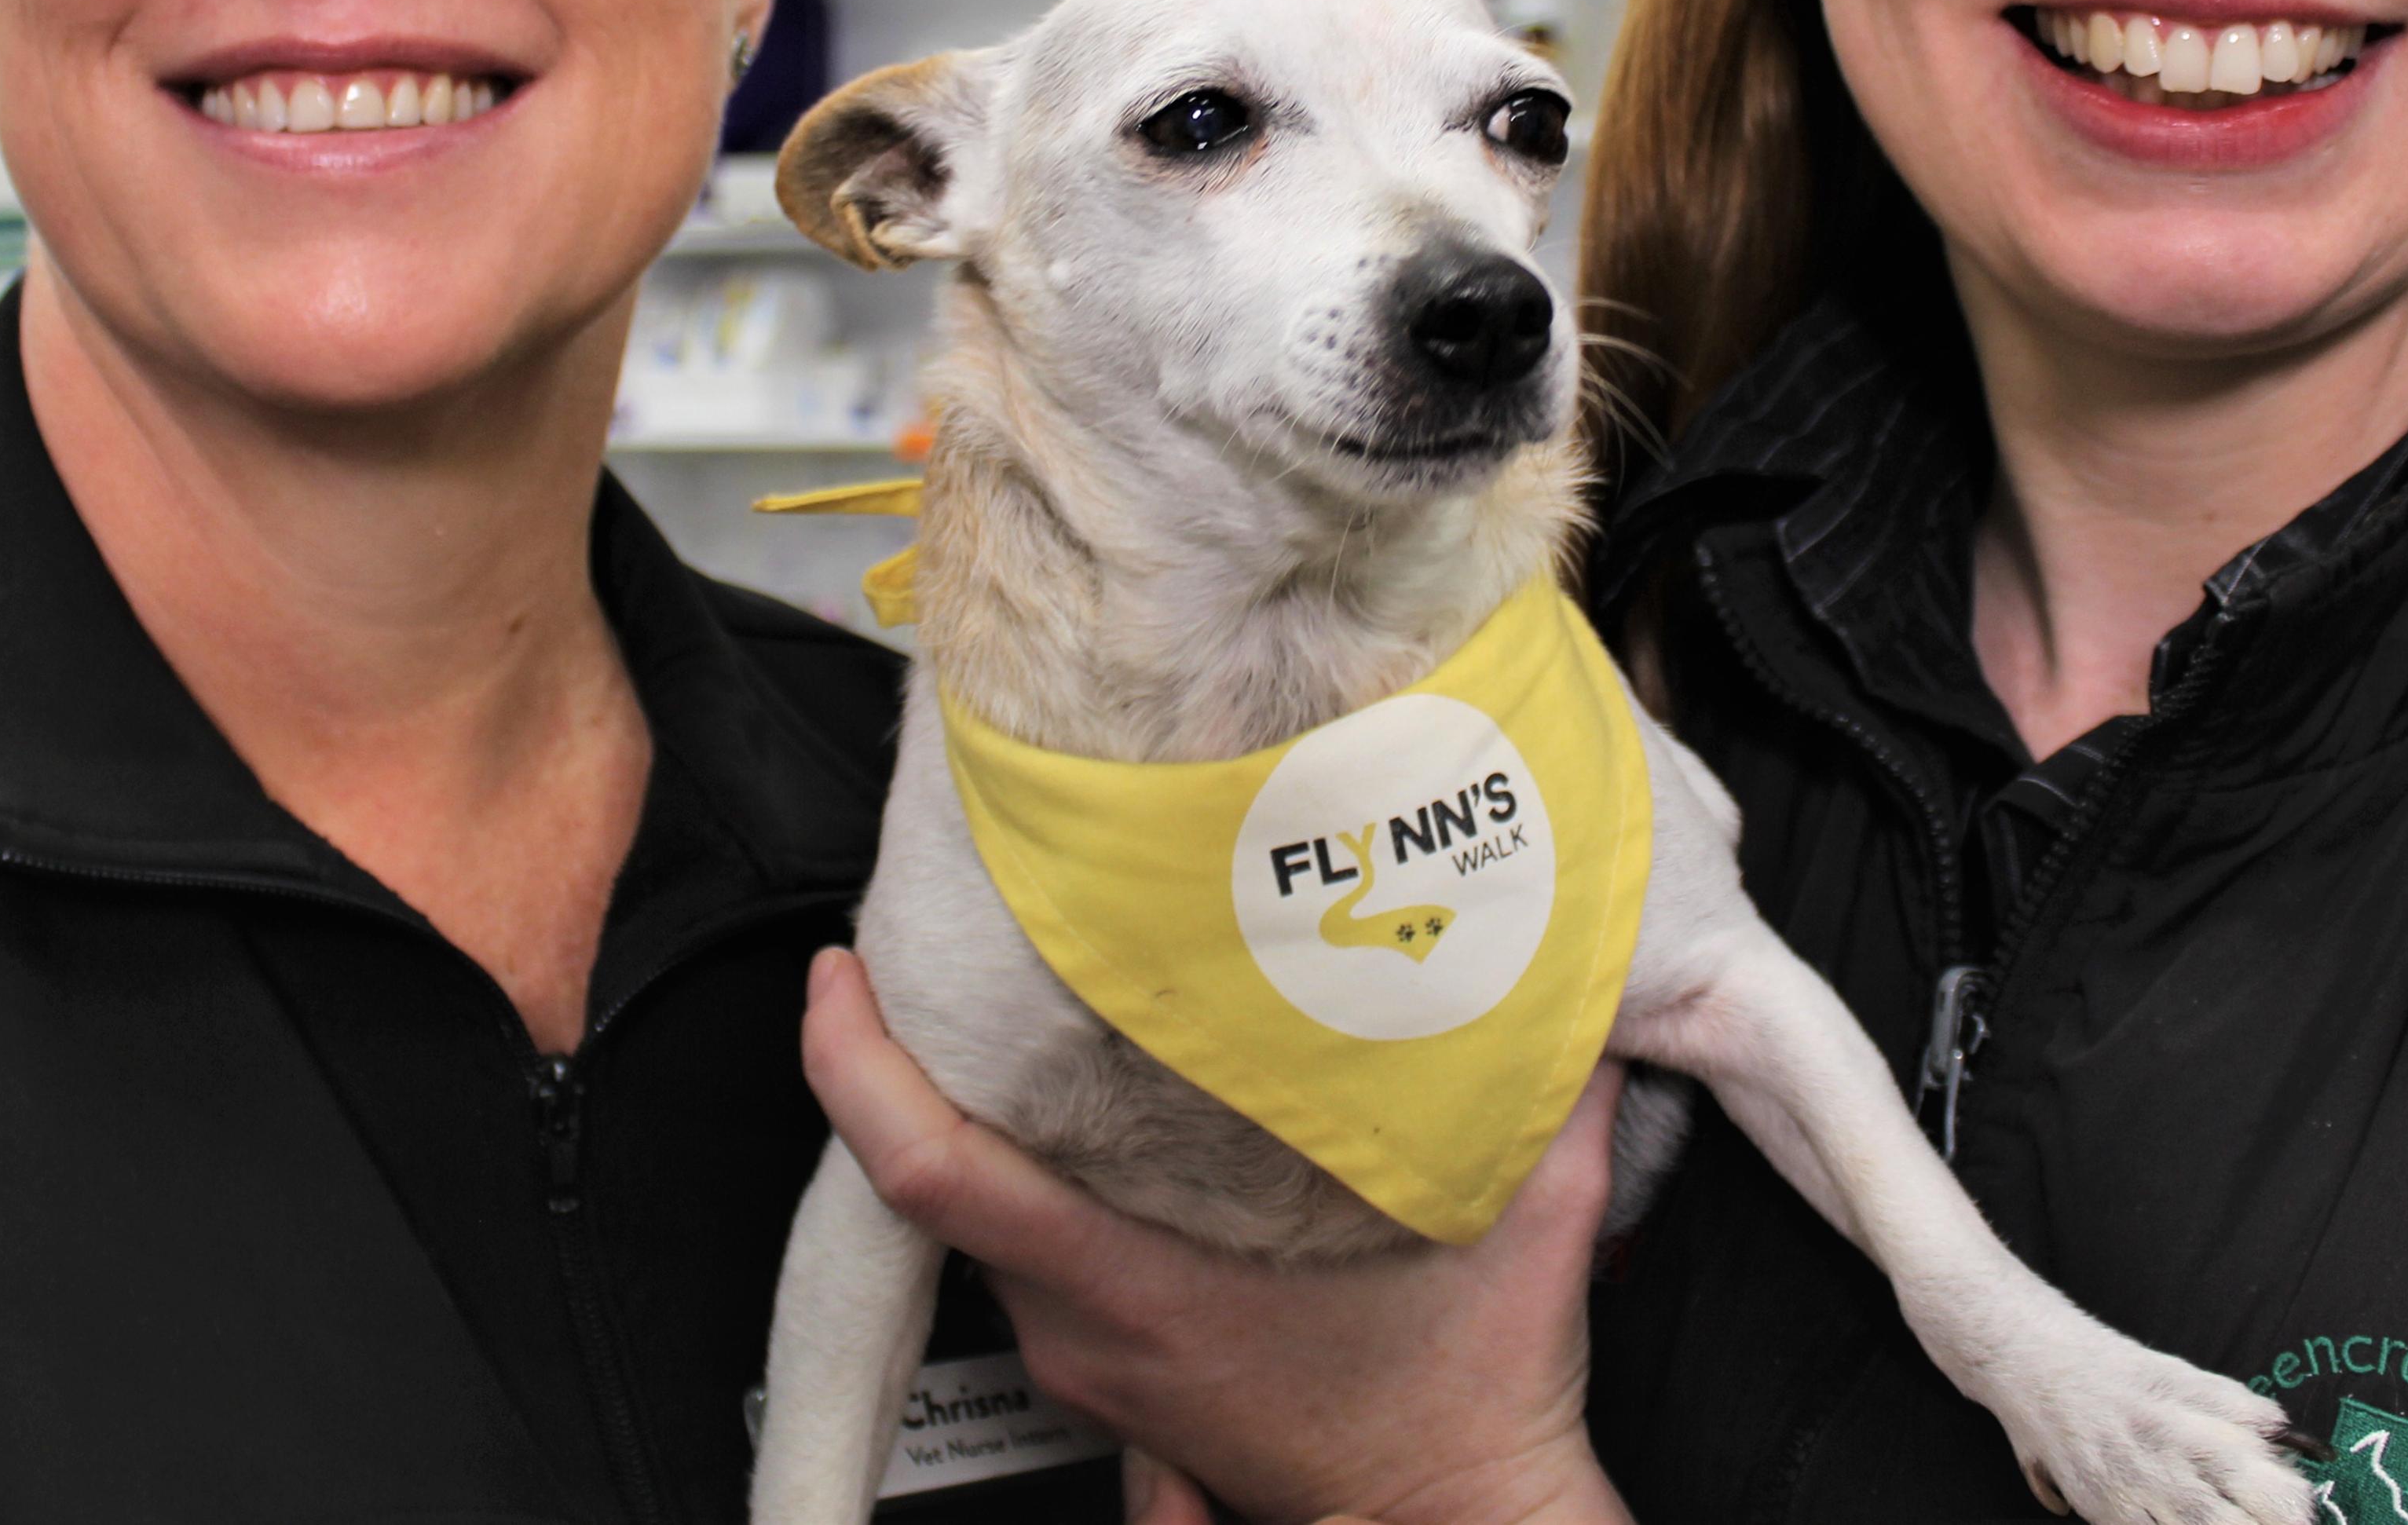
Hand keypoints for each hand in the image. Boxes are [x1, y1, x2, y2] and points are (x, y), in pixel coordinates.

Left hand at [803, 947, 1634, 1524]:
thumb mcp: (1527, 1215)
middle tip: (941, 940)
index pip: (927, 1170)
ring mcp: (1090, 1356)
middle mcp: (1084, 1325)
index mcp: (1136, 1283)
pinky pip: (1027, 1253)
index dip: (857, 1063)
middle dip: (920, 1053)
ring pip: (985, 1218)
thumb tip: (1564, 954)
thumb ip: (1549, 1078)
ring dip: (984, 1117)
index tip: (843, 976)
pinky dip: (1034, 1175)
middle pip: (935, 1177)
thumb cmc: (1472, 1402)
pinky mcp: (1113, 1368)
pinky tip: (1084, 1113)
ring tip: (1018, 1009)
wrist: (1459, 1520)